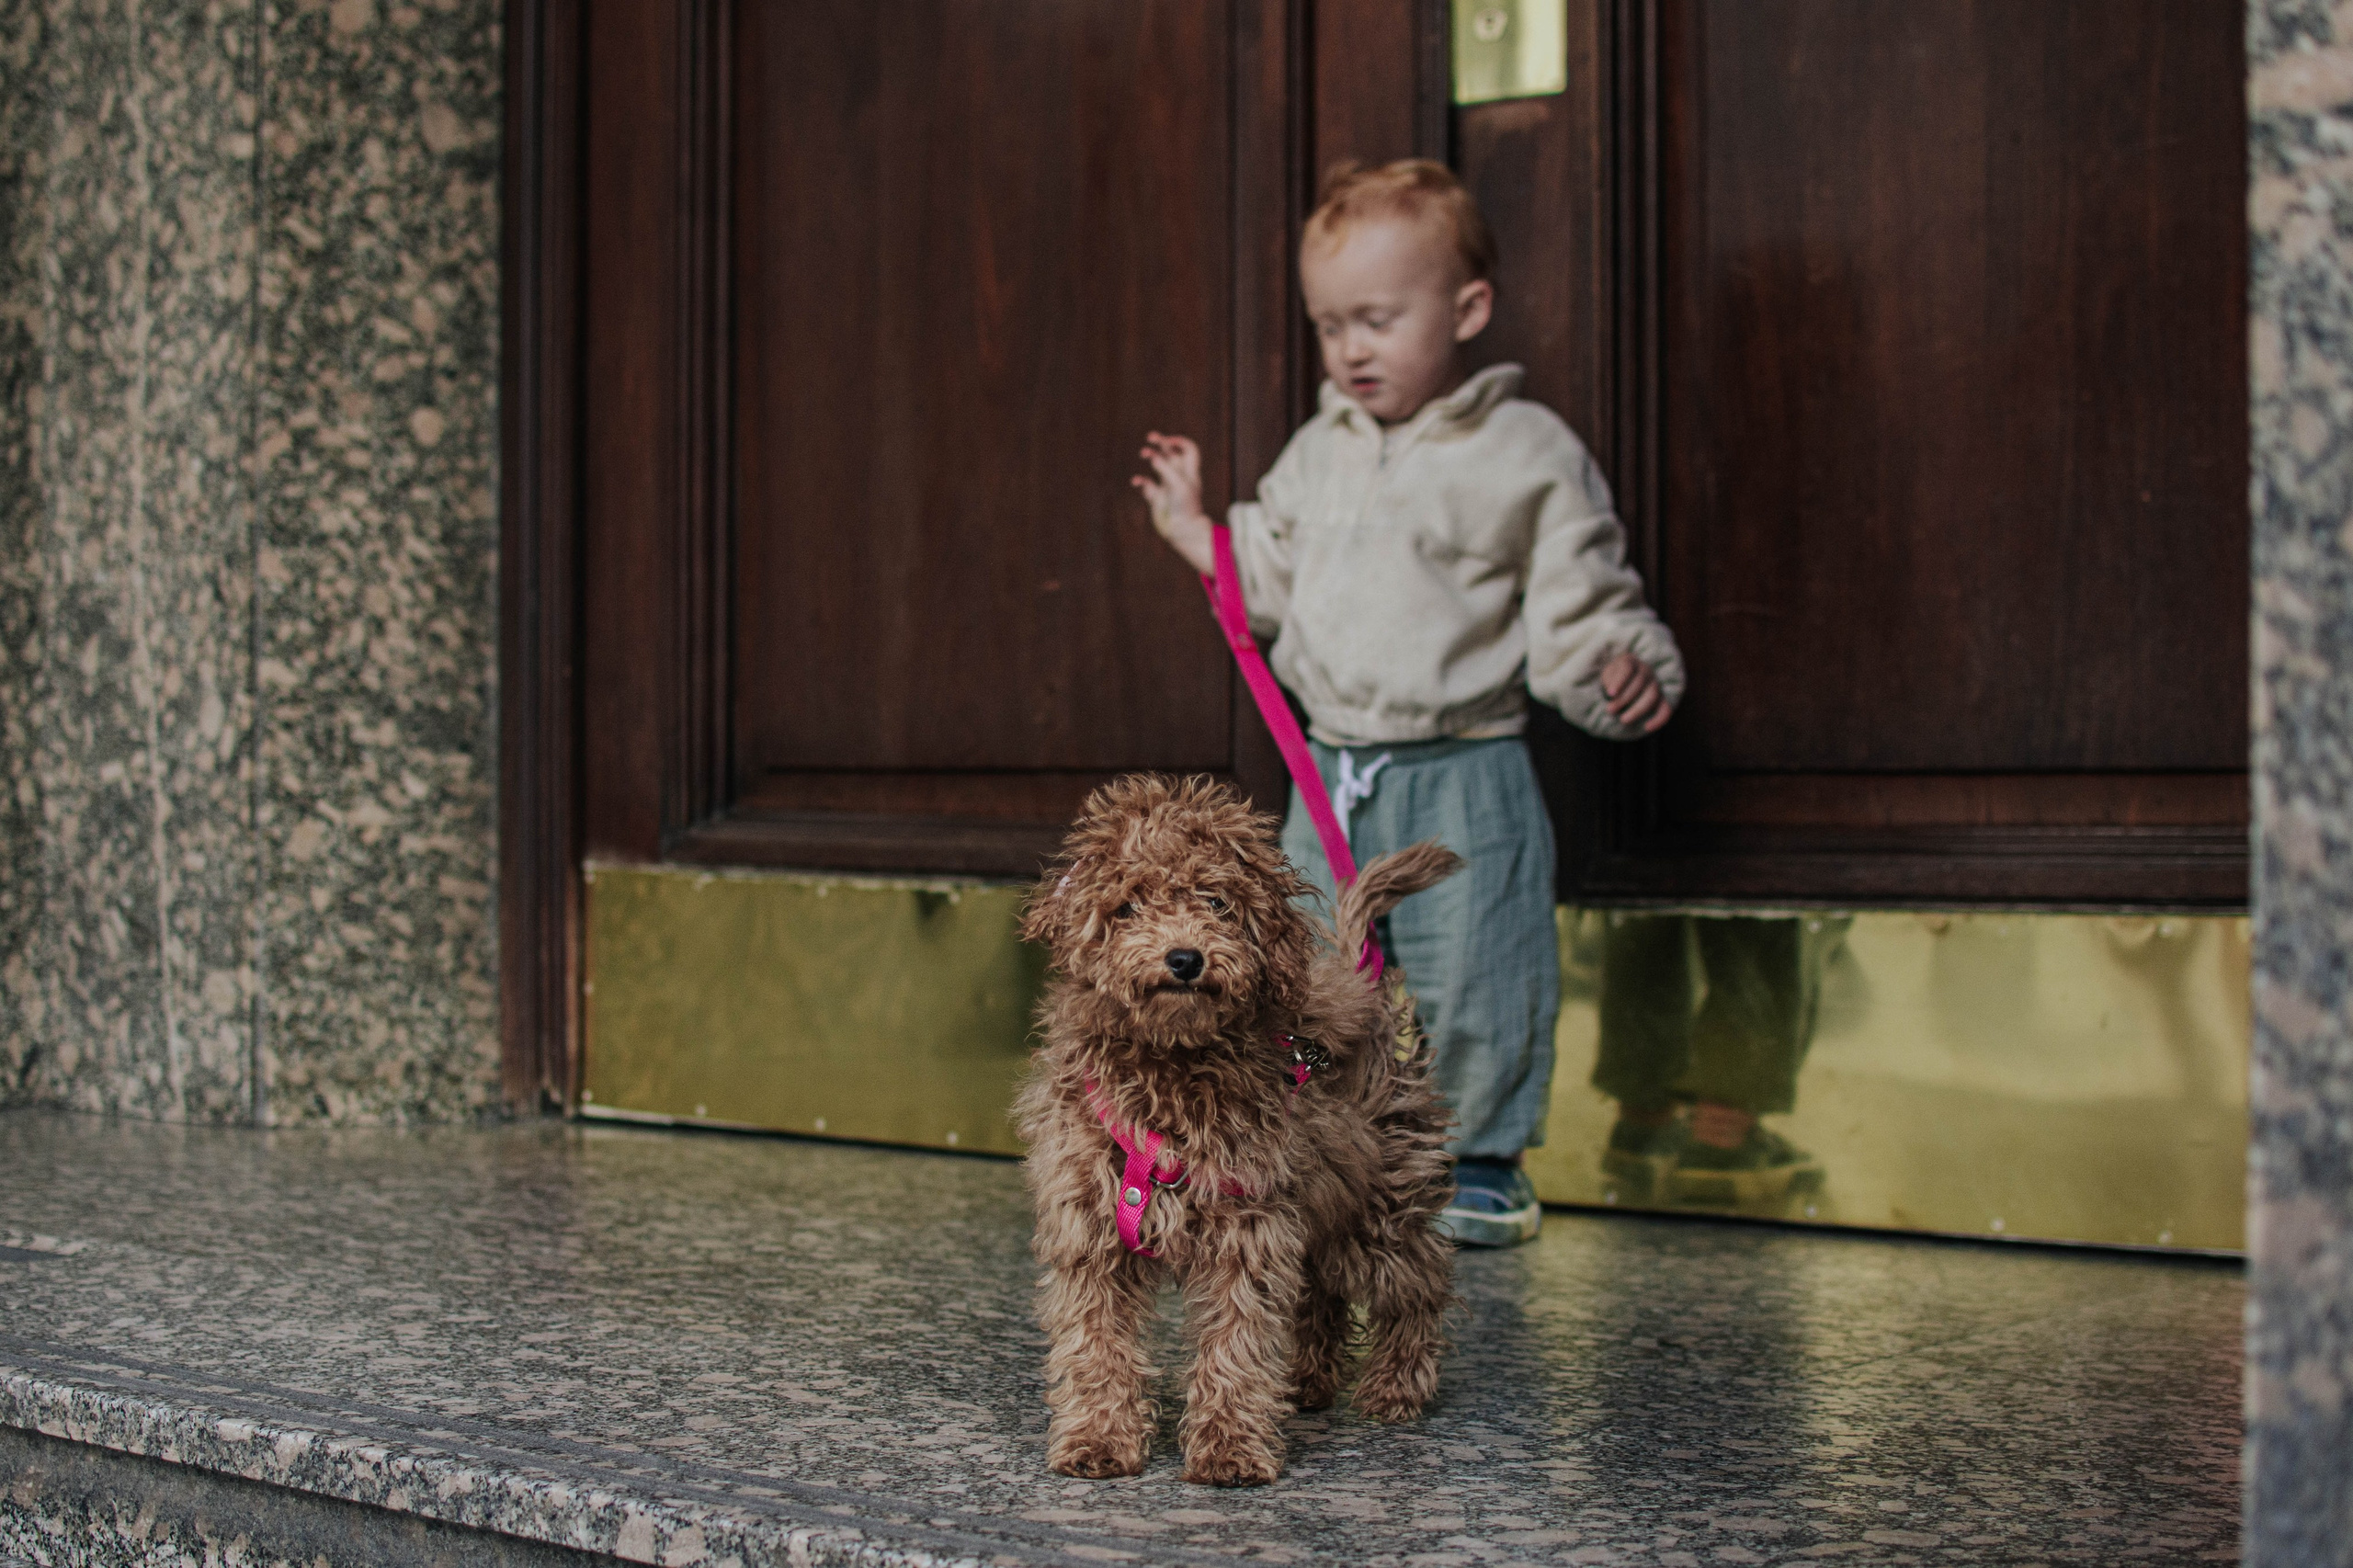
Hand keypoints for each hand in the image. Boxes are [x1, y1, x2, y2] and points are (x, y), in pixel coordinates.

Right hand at [1132, 432, 1213, 575]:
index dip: (1180, 441)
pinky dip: (1141, 481)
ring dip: (1151, 456)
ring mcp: (1167, 485)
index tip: (1169, 441)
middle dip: (1162, 443)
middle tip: (1151, 437)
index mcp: (1189, 471)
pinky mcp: (1157, 497)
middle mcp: (1178, 475)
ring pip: (1157, 465)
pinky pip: (1147, 484)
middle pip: (1170, 453)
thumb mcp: (1179, 486)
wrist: (1183, 530)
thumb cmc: (1186, 507)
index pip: (1188, 449)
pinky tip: (1137, 481)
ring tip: (1144, 453)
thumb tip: (1154, 457)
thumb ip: (1167, 470)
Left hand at [1601, 652, 1671, 732]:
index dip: (1620, 681)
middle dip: (1624, 699)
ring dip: (1637, 710)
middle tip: (1610, 710)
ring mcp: (1655, 685)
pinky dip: (1659, 719)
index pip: (1627, 668)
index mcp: (1631, 662)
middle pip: (1639, 683)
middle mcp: (1646, 671)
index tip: (1610, 694)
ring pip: (1652, 696)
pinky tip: (1647, 727)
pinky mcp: (1661, 698)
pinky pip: (1666, 709)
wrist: (1624, 680)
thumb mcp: (1607, 675)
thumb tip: (1612, 695)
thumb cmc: (1613, 678)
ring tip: (1623, 720)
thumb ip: (1609, 681)